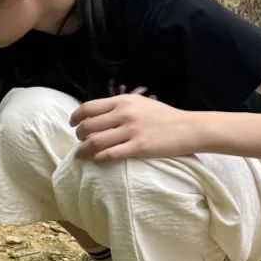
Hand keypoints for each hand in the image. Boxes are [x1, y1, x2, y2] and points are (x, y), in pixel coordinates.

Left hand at [70, 95, 198, 161]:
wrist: (188, 128)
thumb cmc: (163, 116)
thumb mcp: (139, 103)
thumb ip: (119, 106)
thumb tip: (97, 115)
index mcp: (122, 101)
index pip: (88, 108)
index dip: (76, 117)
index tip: (73, 124)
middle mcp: (124, 113)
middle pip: (88, 125)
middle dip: (79, 135)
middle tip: (80, 141)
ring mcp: (131, 130)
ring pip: (95, 141)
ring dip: (84, 149)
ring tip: (82, 154)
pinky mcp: (139, 147)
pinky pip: (110, 154)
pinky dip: (99, 158)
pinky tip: (98, 160)